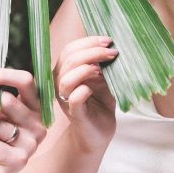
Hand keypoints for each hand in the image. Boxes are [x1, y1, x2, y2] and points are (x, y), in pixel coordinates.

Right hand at [52, 35, 117, 152]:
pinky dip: (84, 90)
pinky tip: (94, 88)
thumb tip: (112, 46)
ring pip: (66, 79)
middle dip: (92, 52)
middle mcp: (61, 84)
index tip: (108, 40)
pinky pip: (74, 99)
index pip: (69, 50)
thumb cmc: (100, 102)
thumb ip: (102, 63)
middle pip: (69, 60)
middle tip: (112, 52)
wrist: (100, 131)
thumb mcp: (102, 78)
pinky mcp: (75, 114)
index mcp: (65, 71)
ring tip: (103, 69)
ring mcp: (66, 99)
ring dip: (86, 69)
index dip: (88, 42)